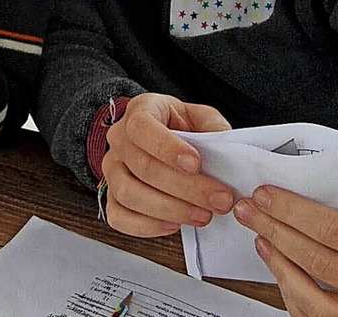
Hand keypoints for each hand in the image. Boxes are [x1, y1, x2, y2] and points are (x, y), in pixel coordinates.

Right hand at [102, 93, 232, 236]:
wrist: (166, 142)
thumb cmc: (182, 128)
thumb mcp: (200, 117)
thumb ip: (213, 127)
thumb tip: (226, 150)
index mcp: (139, 110)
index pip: (142, 127)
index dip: (167, 148)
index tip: (196, 164)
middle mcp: (119, 138)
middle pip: (142, 166)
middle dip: (185, 188)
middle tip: (219, 200)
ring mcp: (112, 169)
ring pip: (129, 193)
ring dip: (170, 209)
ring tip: (203, 216)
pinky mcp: (111, 196)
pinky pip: (118, 217)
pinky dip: (146, 226)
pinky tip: (174, 225)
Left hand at [233, 182, 337, 315]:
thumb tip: (320, 183)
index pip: (334, 229)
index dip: (293, 211)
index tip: (265, 194)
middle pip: (317, 260)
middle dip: (274, 230)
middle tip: (249, 210)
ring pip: (313, 299)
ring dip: (278, 265)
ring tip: (260, 238)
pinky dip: (293, 295)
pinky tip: (281, 271)